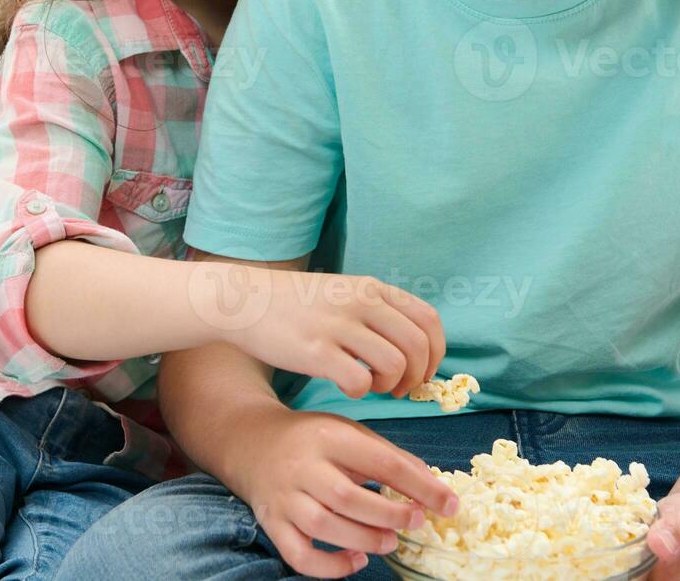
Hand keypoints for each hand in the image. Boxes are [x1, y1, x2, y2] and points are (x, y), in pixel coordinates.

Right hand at [221, 267, 445, 399]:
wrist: (244, 300)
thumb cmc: (297, 305)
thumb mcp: (344, 292)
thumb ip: (377, 311)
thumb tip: (414, 346)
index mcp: (372, 288)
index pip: (428, 320)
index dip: (435, 353)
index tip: (423, 372)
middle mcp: (361, 302)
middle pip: (418, 346)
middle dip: (417, 376)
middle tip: (399, 389)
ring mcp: (338, 326)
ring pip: (395, 365)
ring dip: (390, 385)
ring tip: (372, 385)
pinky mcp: (315, 351)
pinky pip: (359, 381)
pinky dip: (361, 391)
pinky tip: (347, 386)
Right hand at [229, 407, 460, 578]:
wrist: (251, 441)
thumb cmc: (311, 438)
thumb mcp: (349, 431)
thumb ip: (389, 456)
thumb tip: (432, 484)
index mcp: (329, 436)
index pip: (381, 463)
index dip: (421, 486)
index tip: (449, 504)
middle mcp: (303, 466)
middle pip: (350, 498)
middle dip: (391, 515)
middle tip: (416, 522)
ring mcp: (285, 497)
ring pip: (324, 527)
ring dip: (365, 539)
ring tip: (390, 541)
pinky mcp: (272, 523)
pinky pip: (298, 555)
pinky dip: (330, 567)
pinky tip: (356, 559)